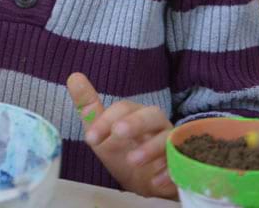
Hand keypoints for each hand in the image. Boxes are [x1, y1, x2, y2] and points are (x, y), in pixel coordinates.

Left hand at [67, 72, 176, 198]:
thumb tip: (74, 77)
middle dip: (135, 123)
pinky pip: (182, 163)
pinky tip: (156, 181)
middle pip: (152, 115)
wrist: (145, 182)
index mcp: (137, 114)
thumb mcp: (103, 133)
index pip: (124, 109)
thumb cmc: (124, 153)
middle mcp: (158, 125)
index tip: (90, 139)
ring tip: (133, 161)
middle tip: (117, 134)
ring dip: (151, 148)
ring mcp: (173, 143)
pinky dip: (170, 171)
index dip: (106, 121)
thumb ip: (89, 108)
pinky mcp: (184, 163)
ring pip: (168, 137)